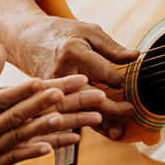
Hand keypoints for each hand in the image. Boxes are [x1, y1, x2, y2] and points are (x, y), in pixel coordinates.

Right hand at [0, 44, 103, 164]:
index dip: (25, 91)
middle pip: (22, 114)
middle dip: (52, 101)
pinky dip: (35, 152)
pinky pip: (17, 158)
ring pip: (24, 136)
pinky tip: (54, 148)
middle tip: (76, 91)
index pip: (3, 100)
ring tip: (74, 119)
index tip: (46, 80)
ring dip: (51, 127)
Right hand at [19, 16, 137, 139]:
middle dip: (113, 109)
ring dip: (99, 124)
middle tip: (130, 110)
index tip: (127, 84)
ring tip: (117, 132)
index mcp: (74, 54)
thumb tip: (135, 56)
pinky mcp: (47, 98)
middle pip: (90, 97)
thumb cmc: (63, 33)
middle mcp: (61, 73)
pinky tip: (98, 131)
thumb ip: (112, 47)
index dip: (120, 81)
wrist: (28, 39)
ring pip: (79, 111)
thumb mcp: (89, 32)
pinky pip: (68, 114)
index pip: (104, 74)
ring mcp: (52, 89)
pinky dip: (84, 124)